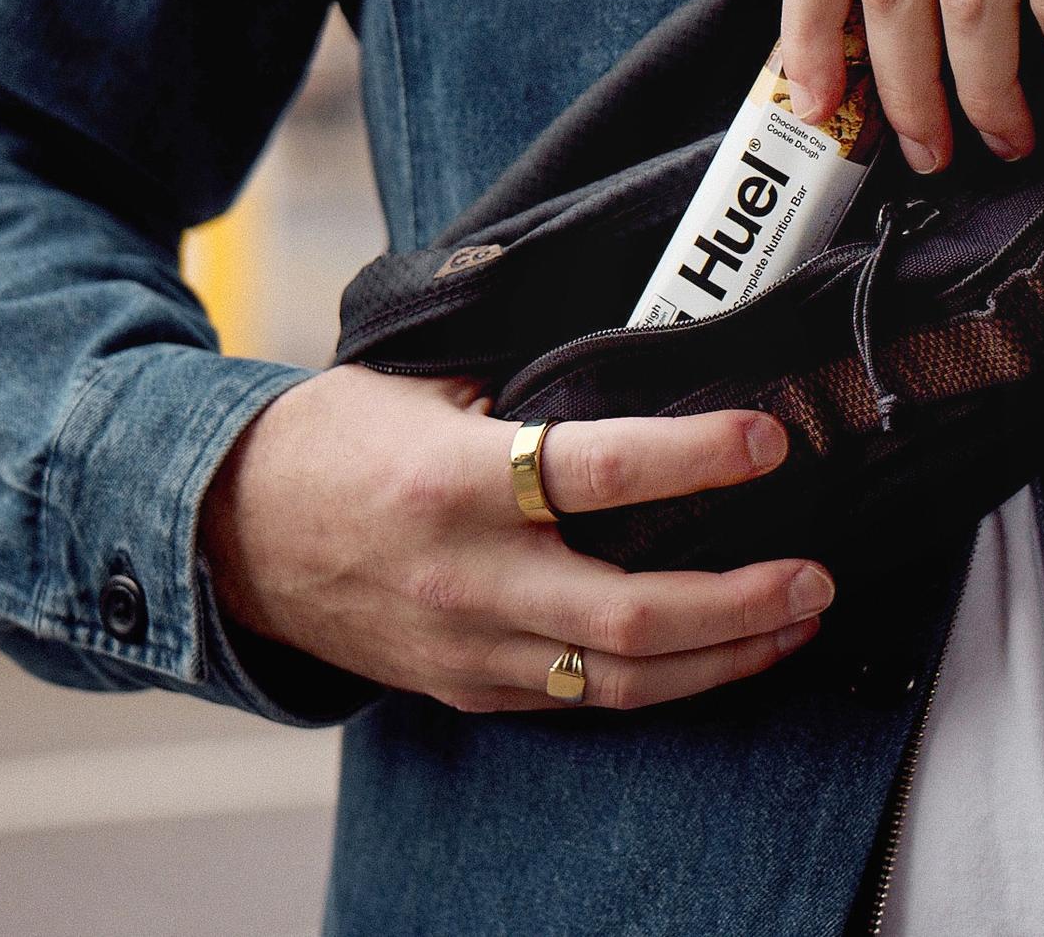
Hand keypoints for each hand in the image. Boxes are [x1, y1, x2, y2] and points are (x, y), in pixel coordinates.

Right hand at [201, 365, 829, 711]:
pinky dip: (663, 681)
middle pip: (631, 614)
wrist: (227, 537)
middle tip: (816, 575)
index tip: (768, 441)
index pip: (596, 471)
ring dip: (726, 656)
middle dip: (742, 602)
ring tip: (796, 619)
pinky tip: (720, 653)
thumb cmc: (332, 443)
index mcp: (453, 480)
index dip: (693, 459)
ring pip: (621, 678)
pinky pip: (583, 697)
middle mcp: (467, 577)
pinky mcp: (470, 688)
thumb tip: (646, 345)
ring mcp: (470, 646)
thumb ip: (522, 380)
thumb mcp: (419, 380)